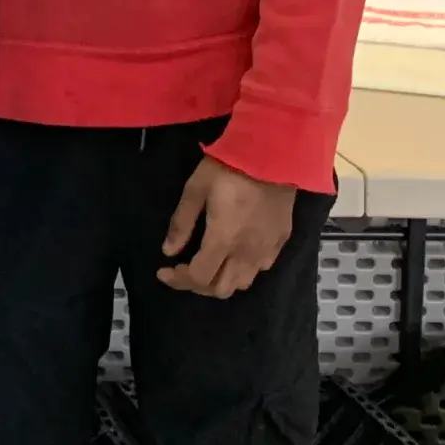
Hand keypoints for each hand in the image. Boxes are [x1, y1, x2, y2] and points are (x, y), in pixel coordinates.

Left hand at [157, 156, 295, 298]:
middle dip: (197, 284)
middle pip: (221, 289)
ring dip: (221, 280)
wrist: (271, 154)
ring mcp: (267, 250)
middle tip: (184, 268)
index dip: (178, 279)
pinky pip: (261, 269)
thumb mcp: (195, 189)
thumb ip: (181, 223)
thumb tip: (168, 251)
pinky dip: (242, 270)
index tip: (163, 270)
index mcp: (223, 240)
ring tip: (208, 264)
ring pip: (242, 283)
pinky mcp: (281, 242)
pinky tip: (234, 253)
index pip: (199, 277)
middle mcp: (246, 253)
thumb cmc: (228, 168)